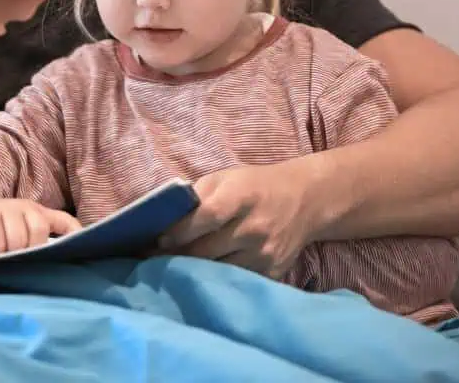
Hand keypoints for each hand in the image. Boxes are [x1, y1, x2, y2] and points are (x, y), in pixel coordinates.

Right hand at [0, 189, 81, 253]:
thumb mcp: (21, 232)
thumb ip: (36, 244)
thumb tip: (54, 270)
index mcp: (39, 213)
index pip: (65, 221)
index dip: (76, 234)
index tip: (82, 250)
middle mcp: (26, 207)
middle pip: (39, 230)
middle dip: (32, 249)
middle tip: (22, 260)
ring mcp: (6, 209)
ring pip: (18, 236)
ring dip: (12, 252)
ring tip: (5, 258)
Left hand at [155, 160, 324, 278]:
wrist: (304, 201)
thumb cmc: (253, 186)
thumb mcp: (224, 178)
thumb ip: (195, 195)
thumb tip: (161, 216)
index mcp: (241, 197)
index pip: (208, 217)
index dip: (181, 231)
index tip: (160, 239)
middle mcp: (255, 227)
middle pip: (209, 249)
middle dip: (178, 255)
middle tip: (154, 259)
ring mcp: (265, 253)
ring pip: (219, 270)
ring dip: (194, 271)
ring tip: (172, 269)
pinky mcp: (272, 272)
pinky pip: (236, 280)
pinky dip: (216, 280)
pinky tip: (201, 277)